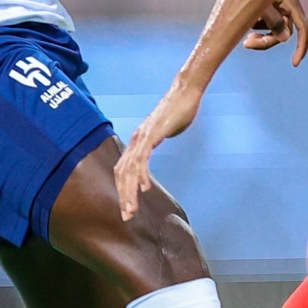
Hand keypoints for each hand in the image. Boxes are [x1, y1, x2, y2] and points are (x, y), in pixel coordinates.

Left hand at [114, 80, 204, 219]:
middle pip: (122, 173)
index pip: (124, 170)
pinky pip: (142, 159)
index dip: (124, 189)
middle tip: (127, 216)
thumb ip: (158, 141)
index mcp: (137, 141)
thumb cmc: (178, 110)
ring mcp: (142, 137)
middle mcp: (135, 139)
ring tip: (132, 210)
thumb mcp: (166, 130)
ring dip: (129, 192)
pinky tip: (144, 189)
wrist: (185, 92)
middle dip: (123, 196)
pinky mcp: (151, 135)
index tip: (128, 206)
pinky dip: (141, 176)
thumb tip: (156, 149)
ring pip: (130, 170)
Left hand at [242, 0, 307, 62]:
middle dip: (268, 41)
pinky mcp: (269, 6)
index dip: (302, 47)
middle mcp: (288, 2)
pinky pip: (268, 24)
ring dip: (261, 37)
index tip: (294, 63)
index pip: (303, 28)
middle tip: (247, 44)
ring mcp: (279, 4)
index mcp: (291, 0)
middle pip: (285, 32)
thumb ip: (274, 23)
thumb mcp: (258, 8)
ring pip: (276, 30)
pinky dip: (258, 28)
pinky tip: (245, 22)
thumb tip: (286, 39)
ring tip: (245, 37)